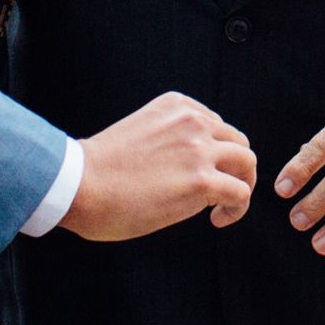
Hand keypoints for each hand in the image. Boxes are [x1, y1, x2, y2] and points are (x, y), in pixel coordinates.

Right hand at [58, 92, 256, 240]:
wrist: (78, 184)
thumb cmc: (99, 168)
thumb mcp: (141, 129)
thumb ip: (169, 136)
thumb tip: (186, 164)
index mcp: (176, 106)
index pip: (217, 125)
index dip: (216, 153)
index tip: (203, 171)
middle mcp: (192, 122)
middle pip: (238, 142)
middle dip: (234, 168)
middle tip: (221, 190)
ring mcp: (199, 150)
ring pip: (246, 163)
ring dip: (241, 185)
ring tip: (222, 205)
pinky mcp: (201, 181)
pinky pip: (240, 192)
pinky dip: (237, 208)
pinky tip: (218, 218)